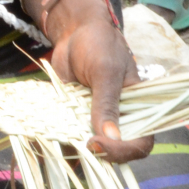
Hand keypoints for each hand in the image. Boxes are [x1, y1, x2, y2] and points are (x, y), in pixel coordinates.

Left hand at [46, 0, 153, 162]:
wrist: (73, 32)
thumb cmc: (99, 45)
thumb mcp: (106, 73)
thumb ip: (108, 104)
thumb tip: (111, 137)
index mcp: (138, 109)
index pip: (141, 142)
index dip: (124, 151)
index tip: (100, 144)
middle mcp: (119, 119)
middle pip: (116, 151)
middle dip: (101, 156)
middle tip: (82, 145)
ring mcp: (96, 120)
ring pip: (92, 149)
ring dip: (77, 152)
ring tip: (60, 144)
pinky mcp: (75, 118)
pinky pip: (70, 137)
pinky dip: (60, 142)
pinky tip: (47, 141)